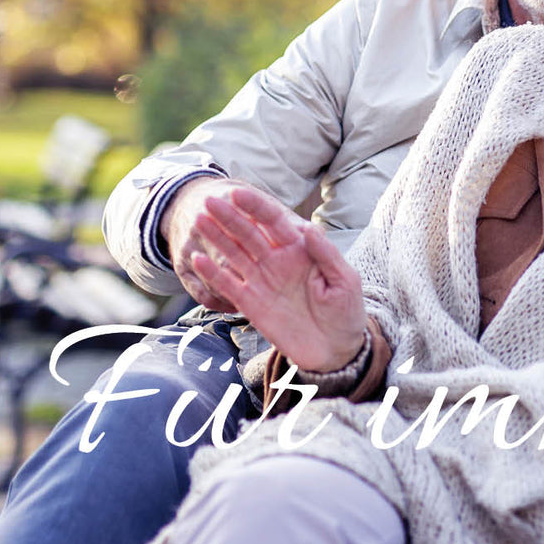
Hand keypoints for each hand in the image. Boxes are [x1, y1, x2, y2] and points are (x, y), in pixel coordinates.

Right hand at [190, 191, 366, 372]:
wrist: (335, 349)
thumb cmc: (345, 311)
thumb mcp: (345, 280)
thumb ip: (326, 254)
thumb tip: (309, 228)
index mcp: (300, 248)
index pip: (274, 220)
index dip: (256, 206)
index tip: (238, 193)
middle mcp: (277, 259)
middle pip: (249, 232)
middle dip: (229, 216)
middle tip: (208, 201)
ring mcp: (262, 279)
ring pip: (234, 253)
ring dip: (216, 237)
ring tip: (199, 221)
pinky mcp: (251, 302)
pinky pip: (228, 284)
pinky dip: (213, 273)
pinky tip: (198, 259)